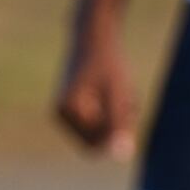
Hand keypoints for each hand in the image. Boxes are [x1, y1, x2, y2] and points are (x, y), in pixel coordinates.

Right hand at [52, 17, 133, 155]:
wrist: (95, 33)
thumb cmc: (108, 62)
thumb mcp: (119, 93)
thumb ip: (119, 124)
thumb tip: (123, 155)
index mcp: (65, 112)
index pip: (93, 146)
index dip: (114, 136)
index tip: (127, 113)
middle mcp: (60, 113)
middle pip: (95, 140)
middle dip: (115, 126)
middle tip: (130, 101)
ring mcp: (65, 109)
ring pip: (99, 130)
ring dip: (117, 116)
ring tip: (124, 92)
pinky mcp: (73, 103)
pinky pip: (97, 120)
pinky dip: (112, 110)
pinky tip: (118, 90)